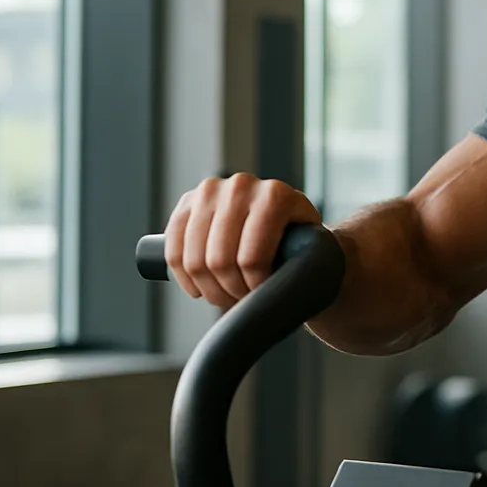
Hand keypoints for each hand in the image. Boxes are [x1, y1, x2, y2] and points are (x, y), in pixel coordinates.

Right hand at [164, 174, 321, 309]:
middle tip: (242, 300)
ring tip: (224, 296)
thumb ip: (305, 265)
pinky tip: (198, 288)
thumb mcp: (313, 250)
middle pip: (220, 260)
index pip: (252, 258)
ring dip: (207, 288)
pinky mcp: (186, 202)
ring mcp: (210, 191)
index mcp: (276, 195)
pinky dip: (183, 276)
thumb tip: (284, 293)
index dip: (254, 286)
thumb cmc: (302, 242)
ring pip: (194, 258)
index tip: (262, 295)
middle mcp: (242, 186)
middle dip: (229, 290)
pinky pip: (173, 249)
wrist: (285, 222)